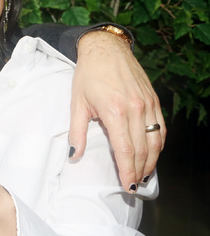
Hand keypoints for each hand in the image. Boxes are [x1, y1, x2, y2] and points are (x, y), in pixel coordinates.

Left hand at [69, 30, 164, 190]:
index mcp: (115, 111)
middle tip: (134, 186)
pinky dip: (158, 144)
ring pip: (155, 141)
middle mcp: (136, 109)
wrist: (105, 48)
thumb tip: (74, 155)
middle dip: (139, 171)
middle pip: (142, 150)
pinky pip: (161, 128)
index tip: (127, 187)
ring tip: (143, 175)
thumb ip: (77, 131)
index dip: (127, 172)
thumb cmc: (88, 75)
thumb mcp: (77, 103)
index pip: (126, 150)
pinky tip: (152, 154)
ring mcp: (148, 104)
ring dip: (151, 161)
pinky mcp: (154, 100)